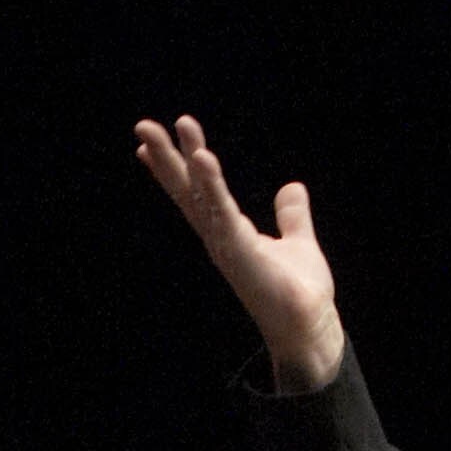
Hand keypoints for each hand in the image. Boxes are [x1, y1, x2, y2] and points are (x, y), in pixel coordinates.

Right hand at [133, 113, 347, 392]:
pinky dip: (211, 185)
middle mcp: (219, 236)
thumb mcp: (297, 242)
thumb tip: (292, 187)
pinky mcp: (239, 251)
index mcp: (228, 231)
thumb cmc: (298, 291)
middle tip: (142, 125)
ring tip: (167, 129)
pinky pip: (221, 211)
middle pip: (188, 190)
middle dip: (166, 158)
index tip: (155, 141)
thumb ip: (292, 216)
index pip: (197, 192)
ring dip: (180, 163)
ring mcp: (225, 244)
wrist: (308, 325)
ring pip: (198, 195)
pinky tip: (202, 157)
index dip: (176, 166)